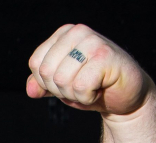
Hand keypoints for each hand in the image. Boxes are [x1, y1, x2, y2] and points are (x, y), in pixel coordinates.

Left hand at [26, 24, 151, 117]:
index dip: (47, 82)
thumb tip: (31, 90)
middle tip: (81, 86)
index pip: (36, 63)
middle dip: (61, 90)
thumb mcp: (60, 85)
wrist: (124, 96)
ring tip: (91, 87)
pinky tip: (100, 88)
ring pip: (61, 80)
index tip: (68, 81)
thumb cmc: (92, 87)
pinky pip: (79, 87)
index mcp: (64, 34)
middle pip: (47, 72)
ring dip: (74, 94)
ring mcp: (93, 42)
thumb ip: (41, 85)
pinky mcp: (105, 57)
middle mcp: (78, 32)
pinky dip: (87, 97)